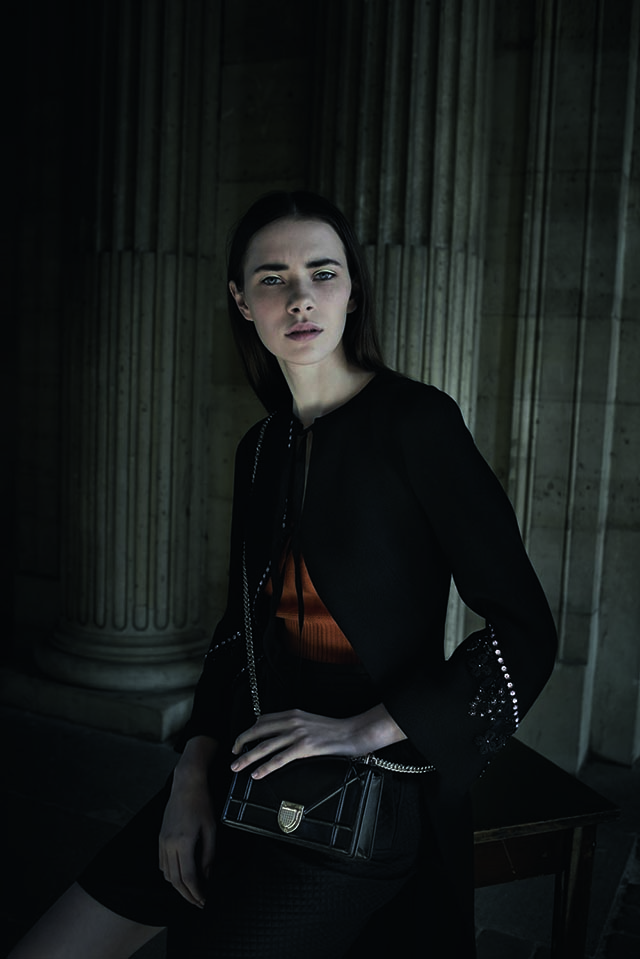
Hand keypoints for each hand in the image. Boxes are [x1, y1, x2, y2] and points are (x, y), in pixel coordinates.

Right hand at [159, 737, 216, 907]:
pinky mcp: (160, 838)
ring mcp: (162, 842)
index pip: (189, 878)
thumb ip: (209, 855)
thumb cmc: (201, 804)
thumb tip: (207, 876)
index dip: (197, 893)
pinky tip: (181, 876)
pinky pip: (163, 864)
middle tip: (198, 903)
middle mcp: (169, 845)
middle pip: (176, 880)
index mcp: (183, 843)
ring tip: (192, 892)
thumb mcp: (211, 829)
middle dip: (187, 895)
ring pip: (167, 874)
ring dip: (178, 887)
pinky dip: (171, 875)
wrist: (185, 784)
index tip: (204, 902)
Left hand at [231, 704, 406, 779]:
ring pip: (265, 746)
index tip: (242, 740)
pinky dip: (265, 767)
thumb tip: (283, 739)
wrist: (355, 732)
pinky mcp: (304, 747)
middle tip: (233, 754)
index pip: (264, 719)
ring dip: (247, 757)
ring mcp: (298, 734)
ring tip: (237, 766)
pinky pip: (279, 759)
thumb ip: (296, 727)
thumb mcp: (312, 723)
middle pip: (259, 731)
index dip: (250, 730)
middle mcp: (292, 721)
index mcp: (294, 714)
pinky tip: (257, 774)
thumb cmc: (336, 730)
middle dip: (242, 743)